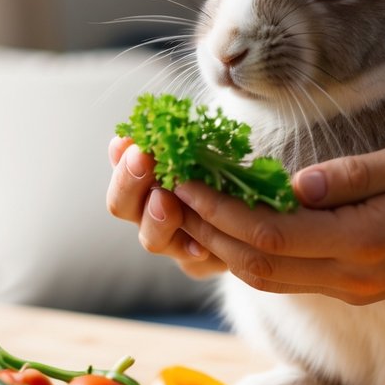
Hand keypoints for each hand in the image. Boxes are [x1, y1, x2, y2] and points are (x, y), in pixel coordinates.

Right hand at [106, 135, 225, 278]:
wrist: (264, 201)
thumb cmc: (230, 162)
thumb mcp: (208, 145)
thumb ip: (178, 138)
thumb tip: (147, 121)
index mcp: (146, 180)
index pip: (120, 170)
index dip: (120, 158)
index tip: (128, 141)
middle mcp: (151, 212)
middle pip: (121, 205)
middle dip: (129, 181)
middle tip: (143, 160)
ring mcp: (173, 241)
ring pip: (150, 237)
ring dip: (156, 219)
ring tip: (167, 202)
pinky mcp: (199, 263)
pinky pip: (189, 263)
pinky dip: (192, 252)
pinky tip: (201, 245)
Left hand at [171, 137, 384, 305]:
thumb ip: (360, 174)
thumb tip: (296, 183)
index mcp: (369, 240)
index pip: (273, 235)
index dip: (219, 210)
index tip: (181, 177)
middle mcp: (353, 275)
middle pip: (255, 264)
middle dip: (203, 229)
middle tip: (162, 188)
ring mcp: (351, 287)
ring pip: (266, 277)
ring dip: (218, 244)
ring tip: (181, 203)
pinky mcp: (353, 286)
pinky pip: (287, 274)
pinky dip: (248, 250)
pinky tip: (228, 218)